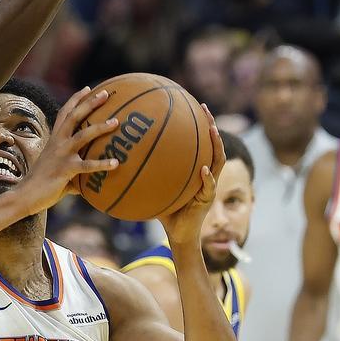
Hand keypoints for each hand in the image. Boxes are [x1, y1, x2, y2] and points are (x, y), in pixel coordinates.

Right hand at [15, 86, 119, 214]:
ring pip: (83, 135)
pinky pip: (87, 165)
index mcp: (54, 139)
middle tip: (106, 93)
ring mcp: (62, 154)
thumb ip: (75, 171)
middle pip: (75, 116)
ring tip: (116, 122)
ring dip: (100, 127)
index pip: (64, 113)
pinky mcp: (66, 169)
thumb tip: (92, 181)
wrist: (25, 195)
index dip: (75, 100)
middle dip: (90, 103)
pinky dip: (102, 164)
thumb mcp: (58, 170)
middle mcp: (58, 142)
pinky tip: (116, 163)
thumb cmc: (43, 185)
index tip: (88, 88)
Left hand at [157, 106, 224, 242]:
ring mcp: (209, 187)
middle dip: (211, 126)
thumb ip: (146, 175)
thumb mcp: (155, 189)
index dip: (199, 124)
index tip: (193, 105)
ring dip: (217, 145)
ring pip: (218, 161)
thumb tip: (121, 158)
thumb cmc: (166, 211)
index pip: (200, 143)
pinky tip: (204, 170)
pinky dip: (208, 178)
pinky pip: (209, 187)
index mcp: (196, 170)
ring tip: (213, 131)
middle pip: (213, 145)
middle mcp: (206, 175)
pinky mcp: (207, 200)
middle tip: (204, 109)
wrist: (178, 235)